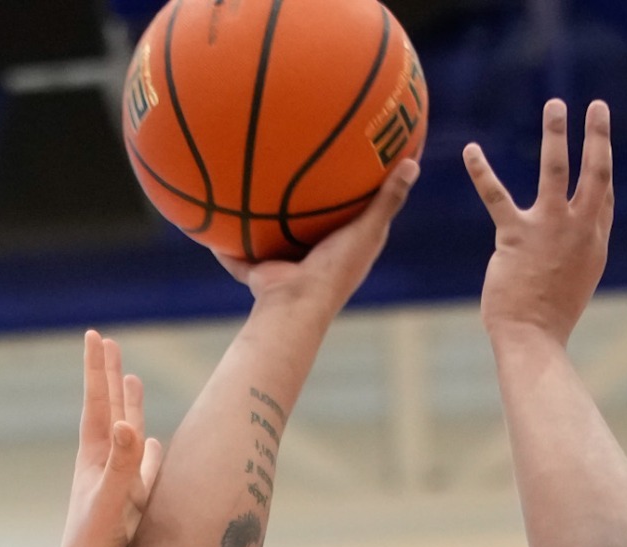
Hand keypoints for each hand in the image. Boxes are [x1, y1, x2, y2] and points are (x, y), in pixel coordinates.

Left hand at [46, 328, 166, 546]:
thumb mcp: (111, 504)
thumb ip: (123, 467)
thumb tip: (131, 426)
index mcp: (96, 461)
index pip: (98, 405)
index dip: (98, 371)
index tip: (96, 336)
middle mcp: (104, 466)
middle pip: (109, 410)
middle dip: (109, 376)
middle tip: (108, 343)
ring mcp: (117, 484)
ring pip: (127, 434)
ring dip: (129, 406)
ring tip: (131, 379)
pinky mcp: (130, 505)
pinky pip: (143, 468)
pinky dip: (149, 452)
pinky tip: (153, 443)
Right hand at [217, 160, 417, 315]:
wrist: (294, 304)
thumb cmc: (336, 268)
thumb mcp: (367, 229)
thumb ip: (388, 198)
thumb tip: (413, 162)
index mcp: (350, 248)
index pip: (364, 214)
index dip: (366, 191)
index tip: (365, 165)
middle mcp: (321, 256)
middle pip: (317, 222)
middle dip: (312, 200)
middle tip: (306, 164)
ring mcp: (289, 264)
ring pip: (276, 236)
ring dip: (266, 220)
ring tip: (254, 185)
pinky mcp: (262, 271)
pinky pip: (241, 253)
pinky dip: (227, 242)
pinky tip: (214, 216)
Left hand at [462, 98, 611, 347]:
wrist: (534, 338)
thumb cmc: (551, 315)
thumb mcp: (578, 280)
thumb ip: (579, 250)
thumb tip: (576, 236)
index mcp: (594, 241)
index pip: (604, 194)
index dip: (602, 165)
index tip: (601, 139)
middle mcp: (579, 228)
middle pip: (596, 172)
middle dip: (597, 135)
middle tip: (596, 106)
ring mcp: (550, 229)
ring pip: (557, 170)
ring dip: (557, 134)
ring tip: (556, 105)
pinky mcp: (516, 236)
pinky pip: (496, 196)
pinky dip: (482, 171)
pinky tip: (471, 150)